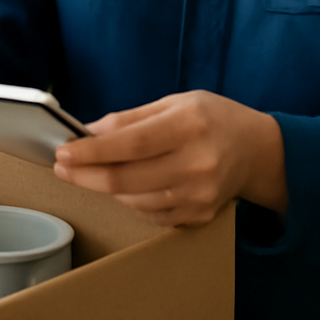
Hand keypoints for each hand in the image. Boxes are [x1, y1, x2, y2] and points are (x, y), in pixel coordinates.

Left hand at [52, 90, 286, 226]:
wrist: (256, 151)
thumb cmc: (212, 119)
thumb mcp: (175, 103)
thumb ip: (130, 118)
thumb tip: (88, 132)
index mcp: (188, 126)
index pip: (130, 144)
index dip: (91, 151)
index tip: (62, 152)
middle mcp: (196, 163)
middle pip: (125, 179)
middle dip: (85, 174)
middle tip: (62, 167)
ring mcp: (199, 195)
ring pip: (132, 201)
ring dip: (105, 188)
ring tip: (94, 172)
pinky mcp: (198, 216)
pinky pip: (149, 214)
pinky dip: (130, 200)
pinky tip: (127, 185)